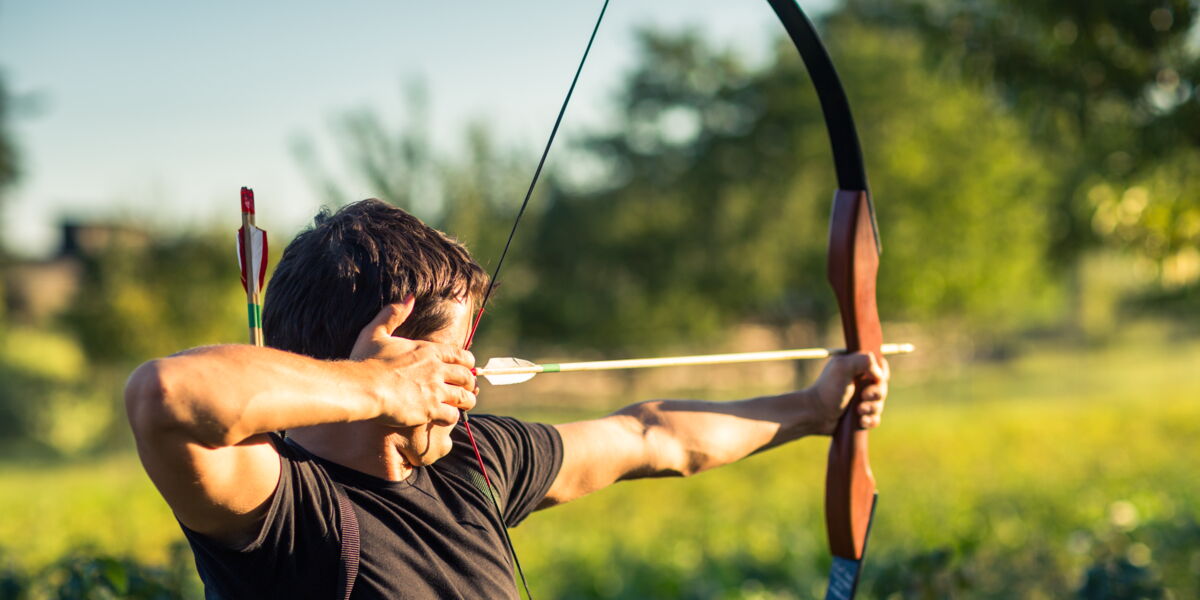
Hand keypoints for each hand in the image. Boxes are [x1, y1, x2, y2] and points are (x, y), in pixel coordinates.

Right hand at [350, 298, 476, 427]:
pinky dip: (451, 416)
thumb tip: (409, 296)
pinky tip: (444, 417)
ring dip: (465, 401)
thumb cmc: (365, 361)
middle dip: (468, 383)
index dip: (466, 363)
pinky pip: (452, 415)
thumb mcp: (376, 332)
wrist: (361, 387)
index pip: (461, 355)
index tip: (464, 368)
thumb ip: (394, 313)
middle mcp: (437, 369)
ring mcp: (435, 390)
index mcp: (428, 350)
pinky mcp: (430, 409)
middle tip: (465, 389)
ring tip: (462, 405)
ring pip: (464, 397)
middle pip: (466, 376)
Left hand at [810, 352, 888, 434]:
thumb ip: (863, 361)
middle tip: (863, 396)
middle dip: (876, 393)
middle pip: (882, 387)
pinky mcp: (860, 415)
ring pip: (880, 404)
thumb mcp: (842, 367)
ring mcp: (860, 400)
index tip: (874, 379)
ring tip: (858, 411)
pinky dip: (870, 420)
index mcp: (856, 367)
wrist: (815, 414)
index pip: (880, 366)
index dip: (881, 374)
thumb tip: (879, 374)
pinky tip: (861, 421)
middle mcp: (859, 383)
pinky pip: (875, 419)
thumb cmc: (827, 390)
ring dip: (872, 408)